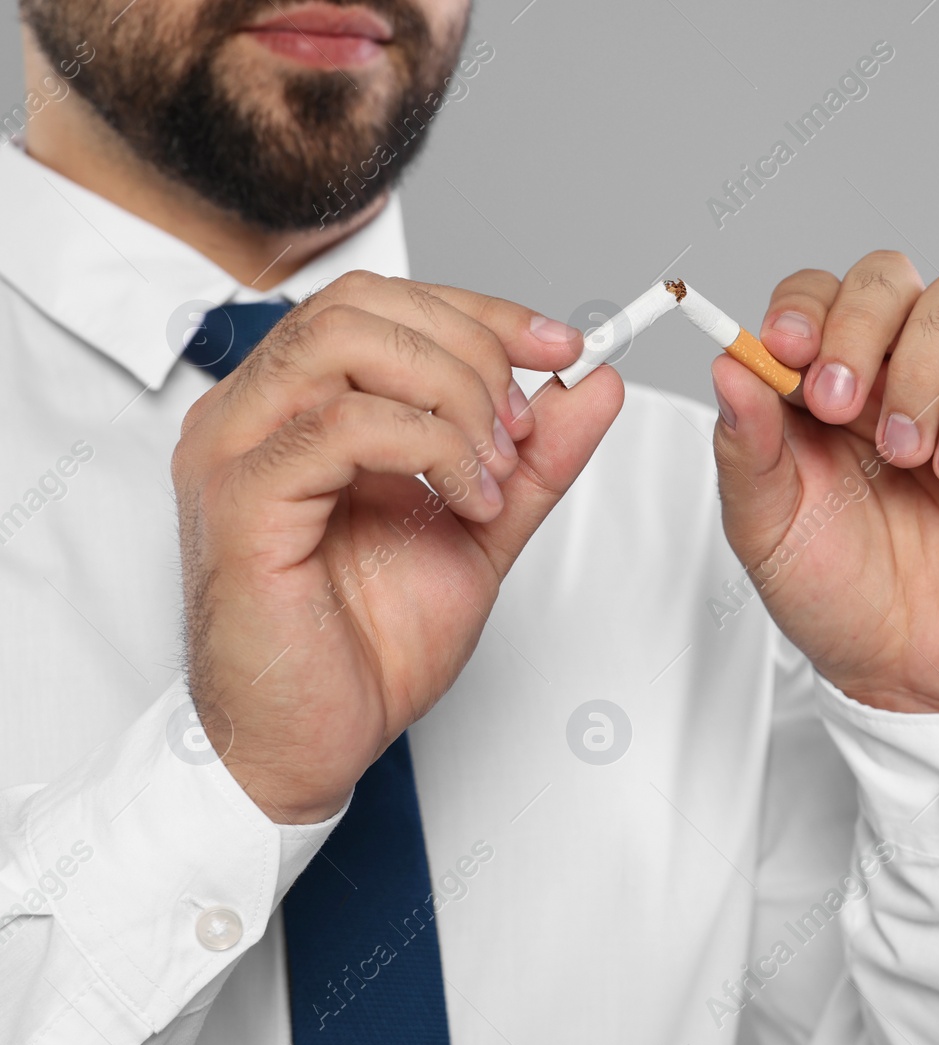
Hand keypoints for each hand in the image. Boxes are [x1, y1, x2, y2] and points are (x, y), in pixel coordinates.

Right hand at [173, 271, 622, 821]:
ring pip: (346, 342)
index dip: (482, 312)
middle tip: (521, 427)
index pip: (383, 303)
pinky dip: (429, 447)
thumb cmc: (367, 644)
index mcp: (299, 406)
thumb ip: (535, 456)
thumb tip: (594, 382)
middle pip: (363, 302)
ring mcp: (237, 450)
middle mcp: (256, 413)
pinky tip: (465, 501)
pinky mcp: (241, 502)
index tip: (564, 346)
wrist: (313, 742)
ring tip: (493, 470)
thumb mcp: (482, 528)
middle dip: (472, 348)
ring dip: (452, 394)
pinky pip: (340, 424)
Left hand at [710, 251, 938, 713]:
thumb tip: (727, 364)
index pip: (815, 296)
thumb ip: (745, 447)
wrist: (911, 669)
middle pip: (886, 276)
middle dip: (858, 326)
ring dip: (921, 369)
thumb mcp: (767, 529)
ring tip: (904, 453)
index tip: (784, 349)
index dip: (802, 306)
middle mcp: (892, 373)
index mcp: (820, 385)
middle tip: (837, 403)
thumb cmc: (837, 594)